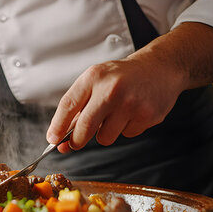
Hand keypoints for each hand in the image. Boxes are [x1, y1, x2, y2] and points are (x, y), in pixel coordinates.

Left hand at [47, 56, 185, 152]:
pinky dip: (126, 129)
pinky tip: (133, 112)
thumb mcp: (97, 82)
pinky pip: (126, 135)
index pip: (68, 104)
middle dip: (76, 141)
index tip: (52, 139)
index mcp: (94, 77)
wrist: (160, 68)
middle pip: (85, 127)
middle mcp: (111, 89)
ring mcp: (131, 103)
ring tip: (115, 115)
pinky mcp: (147, 115)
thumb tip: (61, 138)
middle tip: (75, 143)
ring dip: (105, 134)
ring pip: (105, 137)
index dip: (57, 126)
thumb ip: (79, 107)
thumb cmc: (123, 77)